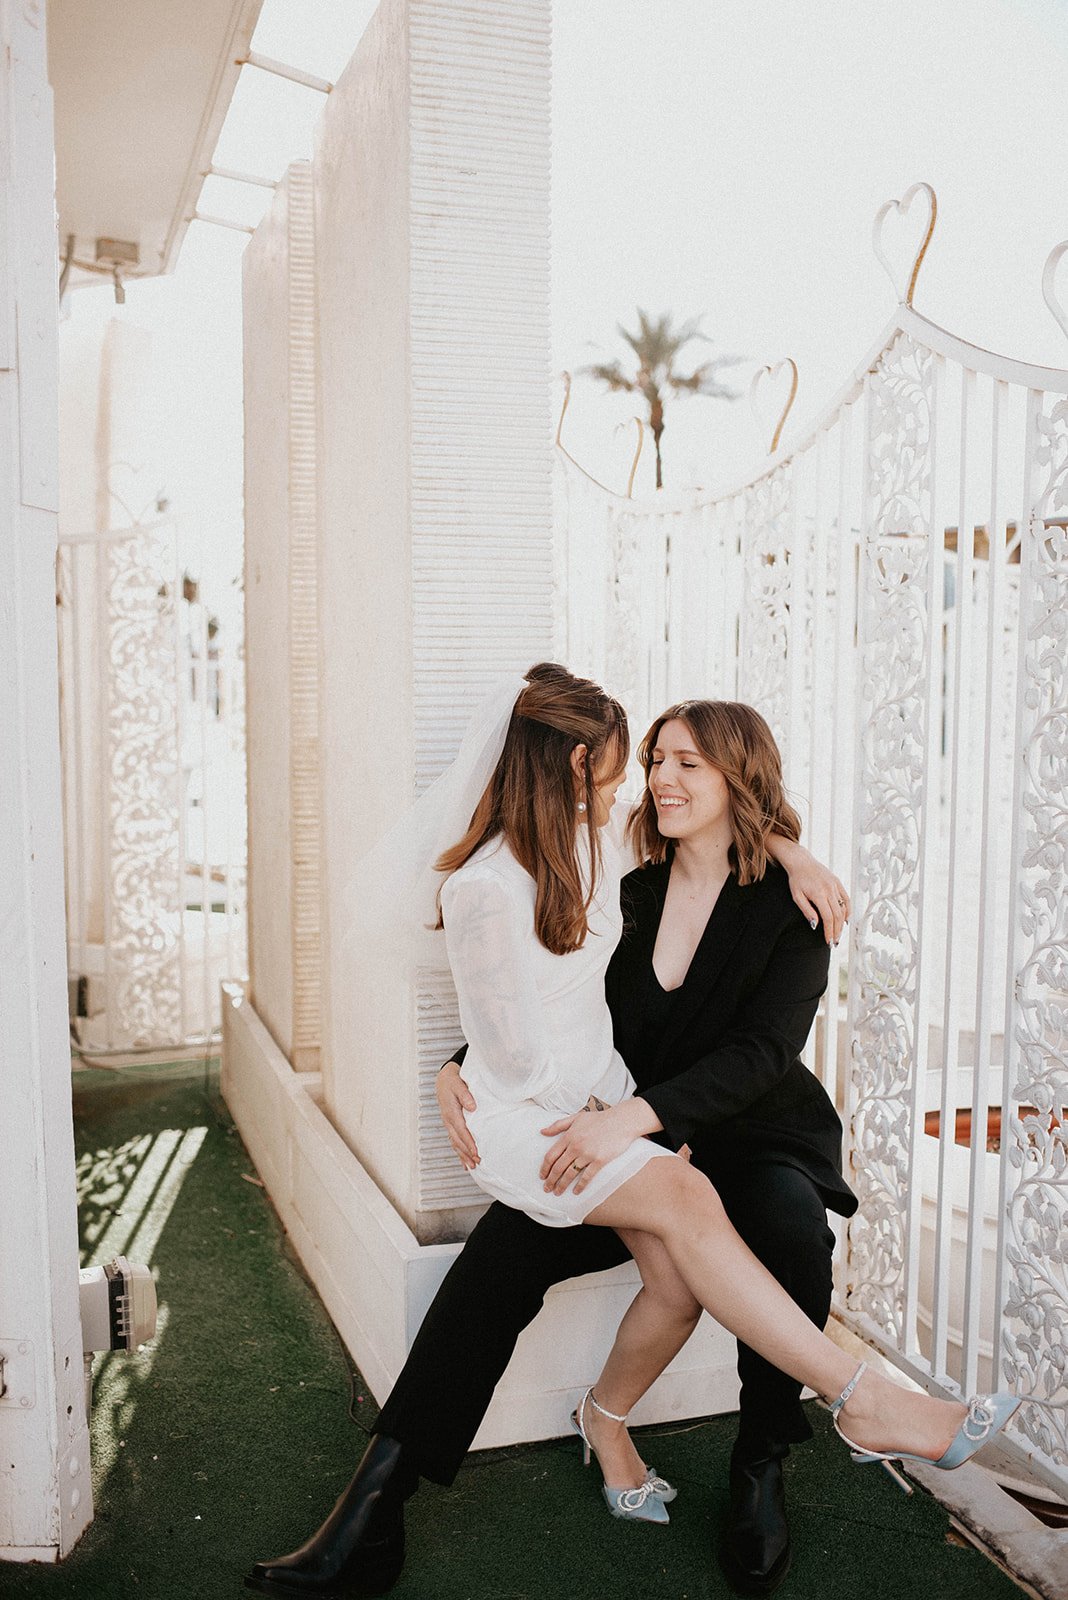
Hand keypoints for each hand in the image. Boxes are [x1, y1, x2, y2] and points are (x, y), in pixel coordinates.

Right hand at [436, 1061, 479, 1169]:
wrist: (444, 1078)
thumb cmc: (452, 1080)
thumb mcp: (458, 1084)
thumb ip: (465, 1095)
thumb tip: (472, 1107)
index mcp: (451, 1111)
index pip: (461, 1130)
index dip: (469, 1142)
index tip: (476, 1152)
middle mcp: (448, 1120)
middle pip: (457, 1140)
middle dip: (467, 1153)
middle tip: (477, 1163)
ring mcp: (448, 1123)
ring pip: (455, 1143)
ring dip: (463, 1155)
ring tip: (472, 1167)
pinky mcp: (450, 1124)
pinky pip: (454, 1140)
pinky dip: (459, 1152)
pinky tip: (464, 1162)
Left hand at [539, 1099, 657, 1196]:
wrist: (621, 1121)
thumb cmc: (599, 1119)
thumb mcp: (576, 1118)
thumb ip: (558, 1125)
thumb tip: (542, 1132)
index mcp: (569, 1136)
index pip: (551, 1156)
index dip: (544, 1168)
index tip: (542, 1176)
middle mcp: (576, 1146)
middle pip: (558, 1167)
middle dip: (550, 1180)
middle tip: (547, 1188)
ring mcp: (588, 1154)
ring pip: (570, 1174)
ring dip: (562, 1185)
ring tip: (558, 1192)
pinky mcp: (599, 1161)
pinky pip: (587, 1176)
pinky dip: (580, 1186)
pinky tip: (576, 1192)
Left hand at [772, 839, 849, 943]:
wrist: (801, 861)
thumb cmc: (796, 879)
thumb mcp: (797, 896)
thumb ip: (806, 911)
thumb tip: (815, 925)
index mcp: (819, 894)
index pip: (828, 918)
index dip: (829, 931)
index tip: (829, 941)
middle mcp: (829, 889)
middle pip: (837, 915)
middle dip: (837, 931)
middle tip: (835, 942)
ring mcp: (835, 885)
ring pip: (843, 908)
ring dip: (842, 923)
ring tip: (839, 934)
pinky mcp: (838, 882)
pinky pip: (846, 898)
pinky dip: (847, 910)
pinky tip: (845, 920)